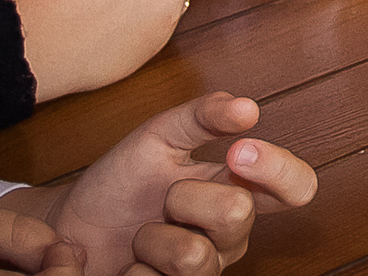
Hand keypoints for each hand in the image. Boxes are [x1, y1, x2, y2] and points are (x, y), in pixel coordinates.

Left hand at [24, 91, 314, 275]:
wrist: (72, 228)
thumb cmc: (122, 183)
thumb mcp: (159, 137)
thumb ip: (203, 115)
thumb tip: (249, 108)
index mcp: (240, 191)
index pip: (296, 186)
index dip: (278, 168)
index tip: (238, 150)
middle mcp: (231, 235)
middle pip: (238, 212)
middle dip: (186, 196)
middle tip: (164, 197)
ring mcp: (206, 271)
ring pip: (193, 255)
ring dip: (153, 238)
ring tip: (142, 235)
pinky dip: (133, 268)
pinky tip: (131, 264)